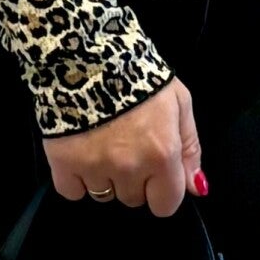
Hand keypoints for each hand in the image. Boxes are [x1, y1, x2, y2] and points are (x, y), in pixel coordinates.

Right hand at [43, 74, 204, 217]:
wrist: (88, 54)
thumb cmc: (141, 77)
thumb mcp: (179, 104)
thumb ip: (190, 148)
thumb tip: (196, 187)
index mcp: (162, 155)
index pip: (166, 205)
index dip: (162, 191)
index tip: (155, 174)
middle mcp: (130, 167)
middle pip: (133, 199)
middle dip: (133, 179)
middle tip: (126, 146)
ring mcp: (94, 167)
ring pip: (103, 195)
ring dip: (105, 177)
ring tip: (102, 144)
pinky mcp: (63, 164)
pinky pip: (71, 191)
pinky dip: (75, 178)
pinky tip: (80, 152)